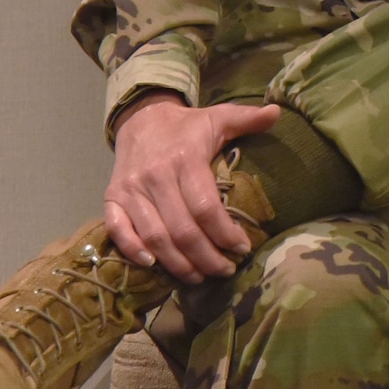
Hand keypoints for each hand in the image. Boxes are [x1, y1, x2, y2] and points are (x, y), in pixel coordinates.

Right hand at [104, 94, 280, 281]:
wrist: (141, 117)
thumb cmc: (187, 125)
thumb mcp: (219, 116)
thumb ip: (247, 118)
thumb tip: (277, 112)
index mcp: (184, 158)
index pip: (205, 207)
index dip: (225, 232)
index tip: (243, 248)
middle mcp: (155, 176)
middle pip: (181, 229)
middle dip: (205, 257)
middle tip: (225, 271)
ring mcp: (130, 189)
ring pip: (154, 236)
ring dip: (177, 263)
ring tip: (199, 277)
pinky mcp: (112, 198)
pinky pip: (118, 230)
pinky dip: (133, 250)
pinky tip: (154, 266)